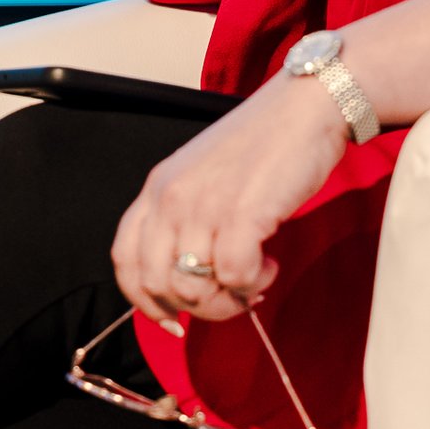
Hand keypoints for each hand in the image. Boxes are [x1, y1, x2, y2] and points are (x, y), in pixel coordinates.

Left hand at [111, 74, 349, 331]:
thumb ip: (186, 221)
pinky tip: (270, 261)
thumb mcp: (203, 178)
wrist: (304, 108)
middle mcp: (170, 197)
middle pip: (157, 285)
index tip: (174, 321)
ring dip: (229, 298)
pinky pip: (234, 277)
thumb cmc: (263, 145)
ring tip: (256, 274)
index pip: (125, 262)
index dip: (145, 302)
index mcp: (156, 189)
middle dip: (198, 307)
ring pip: (194, 289)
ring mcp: (202, 205)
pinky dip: (254, 282)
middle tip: (234, 294)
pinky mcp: (240, 213)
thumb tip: (192, 282)